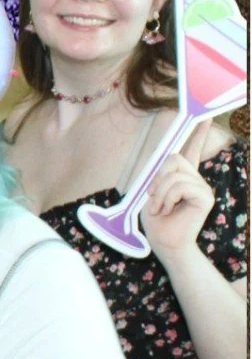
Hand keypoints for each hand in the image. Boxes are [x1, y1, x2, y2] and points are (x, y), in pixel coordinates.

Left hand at [143, 125, 214, 265]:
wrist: (164, 242)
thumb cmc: (156, 220)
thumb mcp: (153, 190)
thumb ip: (161, 173)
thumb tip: (168, 158)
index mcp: (183, 176)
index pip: (191, 149)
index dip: (198, 132)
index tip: (205, 116)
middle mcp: (195, 178)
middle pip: (174, 158)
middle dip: (158, 178)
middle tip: (154, 199)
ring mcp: (202, 187)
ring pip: (175, 173)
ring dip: (160, 192)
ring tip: (160, 209)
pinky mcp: (205, 196)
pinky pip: (180, 185)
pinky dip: (167, 198)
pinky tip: (169, 210)